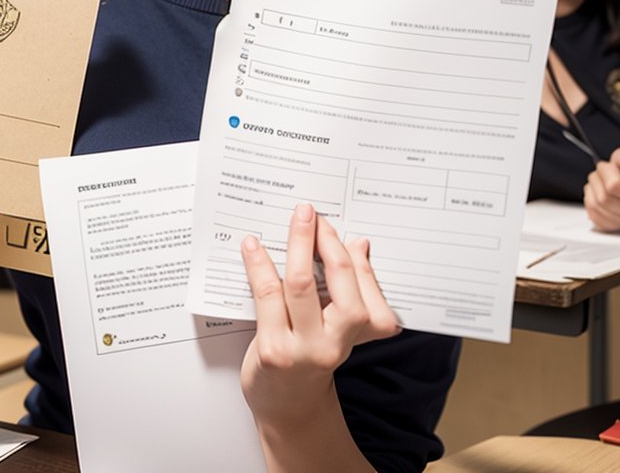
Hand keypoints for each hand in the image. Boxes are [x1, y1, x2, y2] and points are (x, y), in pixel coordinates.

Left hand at [240, 204, 399, 429]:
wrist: (289, 405)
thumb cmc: (312, 354)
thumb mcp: (341, 326)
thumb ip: (353, 289)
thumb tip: (358, 244)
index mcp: (362, 334)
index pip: (366, 286)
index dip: (349, 252)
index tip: (330, 224)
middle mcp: (336, 343)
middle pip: (338, 282)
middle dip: (325, 241)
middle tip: (311, 214)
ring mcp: (303, 348)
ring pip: (301, 285)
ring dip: (295, 245)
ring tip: (291, 221)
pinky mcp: (273, 351)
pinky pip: (267, 297)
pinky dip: (259, 266)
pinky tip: (253, 247)